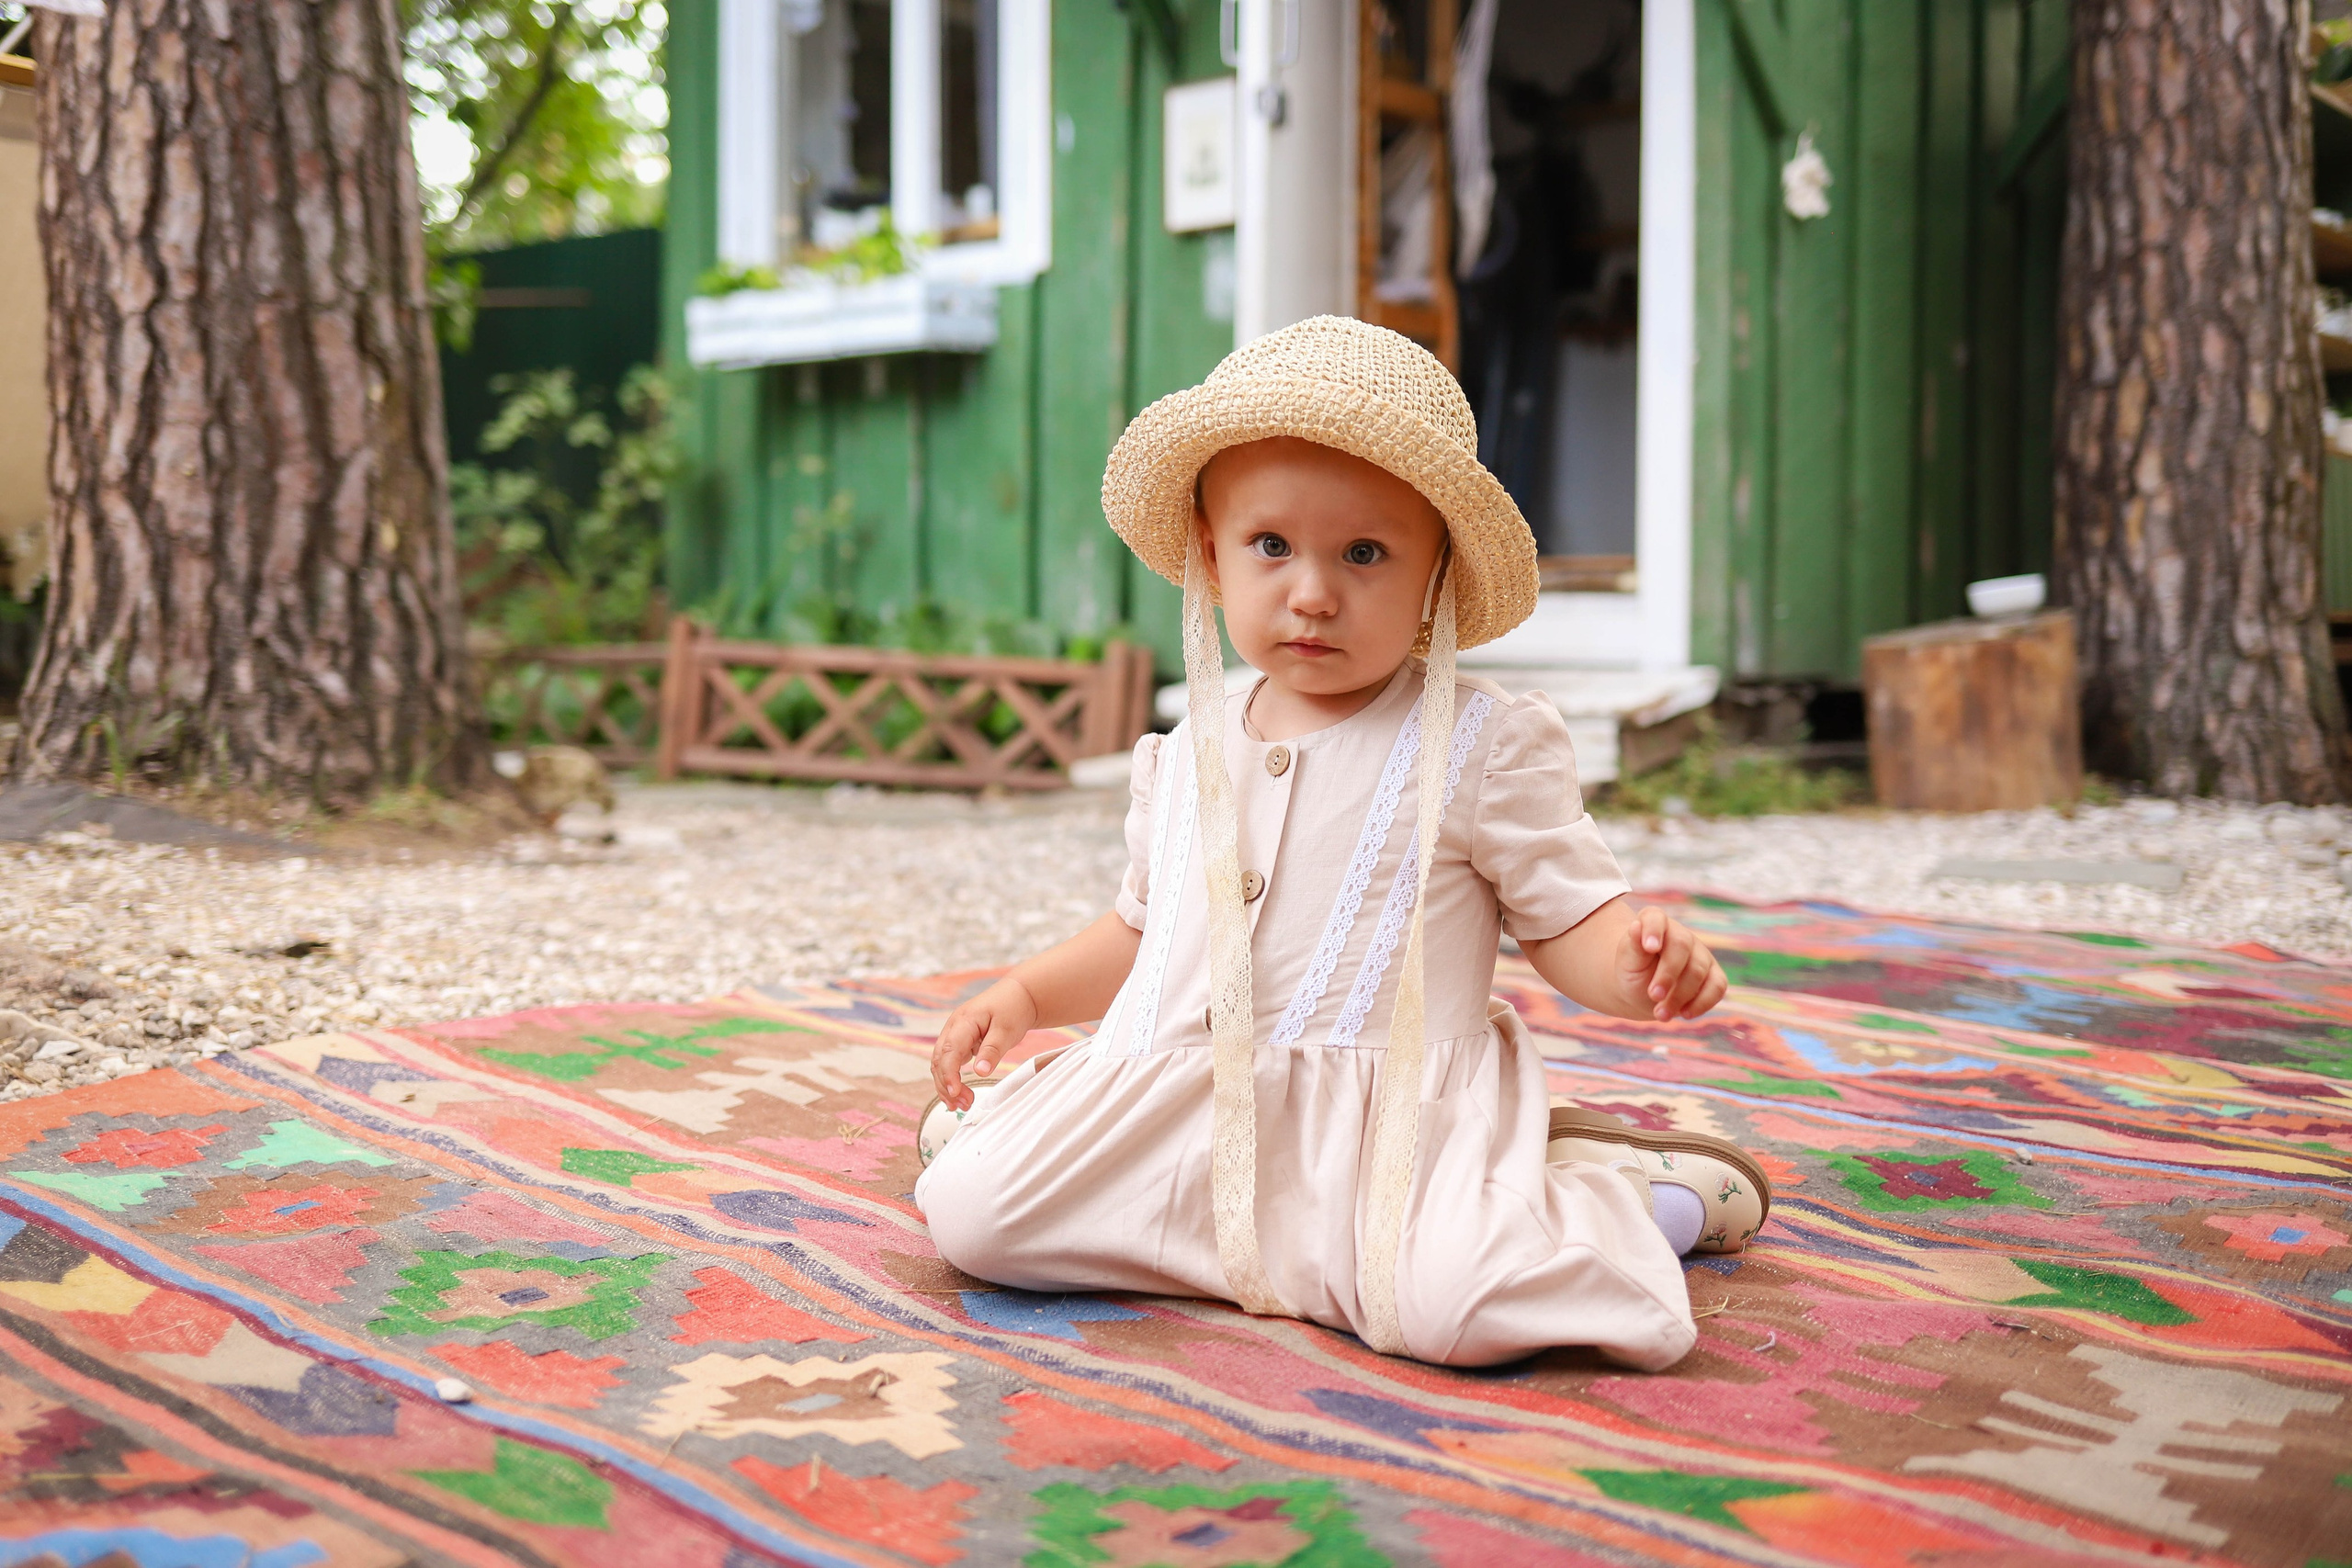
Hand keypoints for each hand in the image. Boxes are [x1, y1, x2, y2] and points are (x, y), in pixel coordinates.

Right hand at [930, 977, 1038, 1110]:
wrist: (1019, 995)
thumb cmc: (1013, 1008)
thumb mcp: (1007, 1029)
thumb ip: (992, 1050)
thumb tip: (980, 1073)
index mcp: (963, 1021)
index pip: (949, 1051)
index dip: (949, 1074)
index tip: (955, 1092)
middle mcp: (953, 1027)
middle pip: (939, 1060)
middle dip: (946, 1085)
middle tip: (962, 1105)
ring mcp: (954, 1034)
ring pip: (940, 1063)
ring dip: (946, 1084)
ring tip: (960, 1106)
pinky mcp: (960, 1041)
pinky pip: (949, 1061)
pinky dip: (951, 1078)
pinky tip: (958, 1093)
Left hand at [1615, 906, 1726, 1021]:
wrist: (1642, 992)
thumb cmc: (1632, 972)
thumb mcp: (1626, 961)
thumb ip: (1632, 945)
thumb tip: (1635, 926)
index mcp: (1655, 923)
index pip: (1655, 917)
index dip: (1654, 930)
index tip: (1649, 948)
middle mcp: (1681, 934)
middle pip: (1681, 946)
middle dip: (1668, 974)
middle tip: (1653, 995)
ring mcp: (1700, 954)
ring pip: (1698, 971)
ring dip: (1679, 996)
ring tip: (1660, 1014)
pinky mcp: (1714, 975)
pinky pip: (1717, 987)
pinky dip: (1701, 1003)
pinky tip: (1684, 1014)